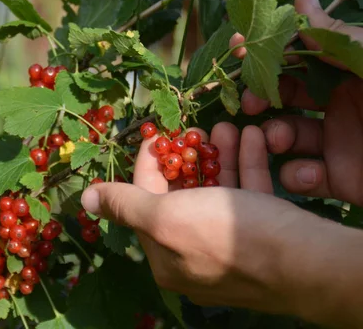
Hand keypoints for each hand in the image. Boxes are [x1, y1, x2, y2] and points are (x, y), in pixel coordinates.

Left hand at [81, 122, 362, 326]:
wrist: (304, 262)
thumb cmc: (224, 237)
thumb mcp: (164, 218)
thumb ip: (125, 204)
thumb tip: (85, 200)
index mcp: (165, 255)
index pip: (145, 203)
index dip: (147, 166)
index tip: (154, 136)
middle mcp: (195, 252)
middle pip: (183, 196)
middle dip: (188, 157)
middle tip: (192, 129)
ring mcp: (231, 243)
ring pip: (218, 190)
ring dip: (218, 154)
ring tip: (223, 126)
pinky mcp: (262, 232)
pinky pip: (248, 193)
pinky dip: (246, 164)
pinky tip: (250, 136)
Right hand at [232, 0, 362, 205]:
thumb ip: (340, 37)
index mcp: (352, 71)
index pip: (300, 55)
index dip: (268, 53)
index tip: (241, 50)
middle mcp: (341, 104)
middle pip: (284, 96)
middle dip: (262, 97)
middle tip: (250, 103)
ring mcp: (338, 142)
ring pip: (286, 136)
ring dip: (273, 137)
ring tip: (277, 140)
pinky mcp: (340, 179)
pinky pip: (303, 176)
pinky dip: (298, 176)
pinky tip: (311, 174)